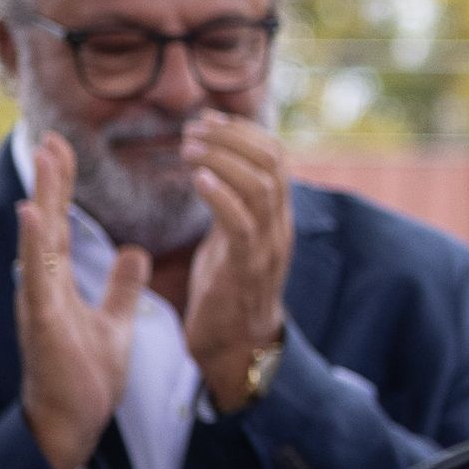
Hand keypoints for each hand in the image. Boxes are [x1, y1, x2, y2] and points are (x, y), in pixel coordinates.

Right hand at [16, 132, 142, 468]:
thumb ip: (122, 287)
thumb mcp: (117, 323)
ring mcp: (38, 302)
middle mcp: (43, 286)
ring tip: (45, 160)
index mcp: (60, 284)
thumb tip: (135, 252)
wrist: (73, 423)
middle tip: (51, 136)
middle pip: (46, 223)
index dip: (63, 188)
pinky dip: (35, 245)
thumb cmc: (86, 376)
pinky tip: (33, 215)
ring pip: (39, 242)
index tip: (64, 149)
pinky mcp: (41, 321)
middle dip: (50, 181)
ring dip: (42, 200)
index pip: (62, 226)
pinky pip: (40, 276)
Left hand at [180, 113, 293, 413]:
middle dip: (232, 137)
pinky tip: (197, 179)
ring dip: (223, 159)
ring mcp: (267, 247)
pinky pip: (241, 223)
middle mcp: (279, 226)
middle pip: (272, 163)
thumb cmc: (226, 293)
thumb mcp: (230, 240)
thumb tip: (214, 171)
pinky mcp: (246, 268)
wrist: (236, 348)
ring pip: (260, 186)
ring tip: (189, 147)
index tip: (207, 119)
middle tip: (193, 128)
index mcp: (276, 217)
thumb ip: (230, 206)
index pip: (276, 157)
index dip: (244, 131)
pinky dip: (221, 195)